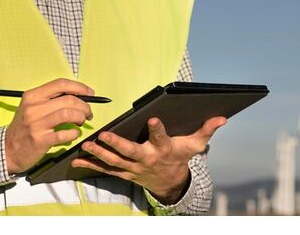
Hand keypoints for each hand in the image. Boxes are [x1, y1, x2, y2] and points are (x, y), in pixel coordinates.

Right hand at [5, 78, 94, 173]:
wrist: (7, 150)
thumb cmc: (25, 127)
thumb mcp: (33, 107)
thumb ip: (52, 100)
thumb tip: (81, 95)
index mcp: (32, 96)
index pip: (61, 84)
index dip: (80, 87)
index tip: (90, 94)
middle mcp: (33, 108)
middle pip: (69, 100)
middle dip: (85, 106)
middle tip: (88, 113)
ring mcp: (36, 124)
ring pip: (69, 114)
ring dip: (81, 117)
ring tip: (81, 122)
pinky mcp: (40, 140)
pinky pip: (65, 133)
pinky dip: (75, 133)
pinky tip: (74, 134)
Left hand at [71, 116, 226, 203]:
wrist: (171, 182)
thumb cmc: (181, 158)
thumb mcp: (195, 144)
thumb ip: (207, 129)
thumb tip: (223, 117)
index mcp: (165, 149)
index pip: (162, 138)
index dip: (159, 130)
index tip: (154, 119)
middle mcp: (148, 159)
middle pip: (131, 152)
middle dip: (117, 144)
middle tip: (104, 136)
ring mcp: (134, 168)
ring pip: (115, 162)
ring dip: (99, 154)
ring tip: (85, 146)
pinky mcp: (125, 173)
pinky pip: (106, 170)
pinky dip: (91, 166)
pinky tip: (76, 161)